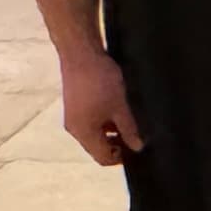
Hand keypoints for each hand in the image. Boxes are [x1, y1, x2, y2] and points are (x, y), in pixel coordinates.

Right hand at [57, 48, 143, 166]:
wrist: (81, 53)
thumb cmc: (100, 81)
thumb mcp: (120, 107)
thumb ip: (129, 129)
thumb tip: (138, 146)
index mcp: (84, 132)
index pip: (102, 158)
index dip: (121, 157)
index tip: (138, 149)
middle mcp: (74, 129)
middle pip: (97, 148)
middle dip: (117, 145)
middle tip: (137, 137)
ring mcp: (73, 117)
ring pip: (95, 135)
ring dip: (111, 133)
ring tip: (129, 123)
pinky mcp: (74, 106)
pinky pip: (90, 123)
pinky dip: (104, 123)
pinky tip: (118, 112)